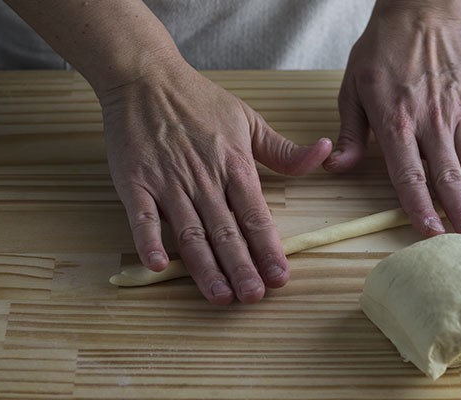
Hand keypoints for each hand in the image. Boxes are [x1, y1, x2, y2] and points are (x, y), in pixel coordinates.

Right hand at [100, 55, 331, 303]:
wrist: (147, 79)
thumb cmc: (200, 100)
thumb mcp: (249, 120)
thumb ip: (284, 150)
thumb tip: (325, 154)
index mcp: (234, 165)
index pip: (256, 215)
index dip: (269, 249)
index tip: (281, 277)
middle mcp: (204, 179)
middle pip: (226, 232)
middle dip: (242, 267)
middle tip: (253, 297)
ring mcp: (168, 182)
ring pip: (190, 232)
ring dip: (205, 267)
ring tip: (219, 296)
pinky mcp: (135, 182)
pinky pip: (141, 217)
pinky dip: (148, 241)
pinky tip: (157, 267)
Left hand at [324, 0, 460, 235]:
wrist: (418, 16)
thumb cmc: (380, 55)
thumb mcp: (351, 90)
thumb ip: (350, 134)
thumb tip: (337, 168)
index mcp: (395, 123)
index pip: (409, 176)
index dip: (420, 208)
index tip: (432, 235)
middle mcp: (431, 123)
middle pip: (447, 177)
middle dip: (459, 214)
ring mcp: (459, 114)